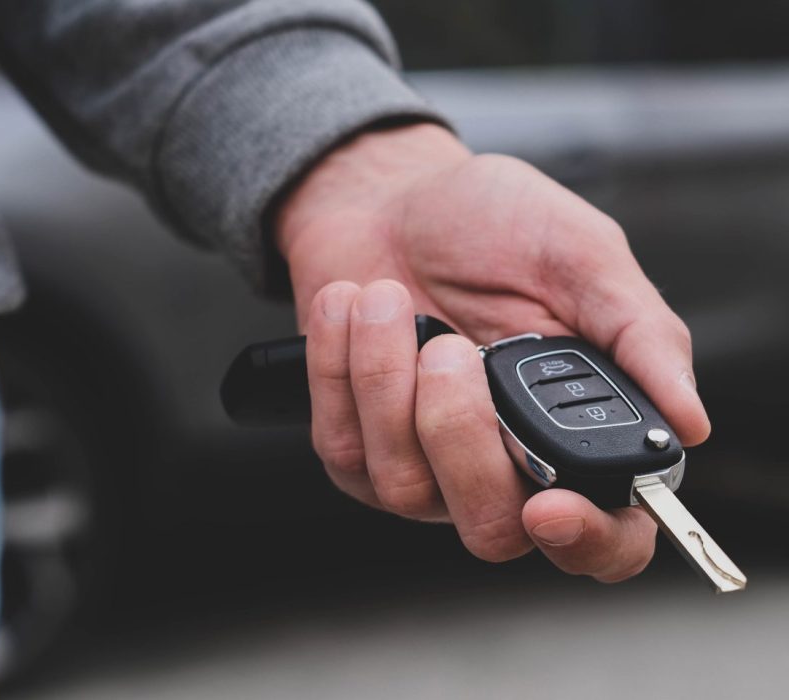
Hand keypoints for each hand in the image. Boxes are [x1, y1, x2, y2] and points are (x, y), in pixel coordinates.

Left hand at [275, 123, 709, 580]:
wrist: (392, 200)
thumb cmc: (492, 223)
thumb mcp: (580, 256)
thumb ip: (637, 334)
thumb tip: (690, 420)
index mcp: (574, 427)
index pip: (604, 534)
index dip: (587, 542)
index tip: (551, 506)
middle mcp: (502, 463)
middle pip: (491, 529)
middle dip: (459, 435)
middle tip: (450, 346)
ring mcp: (424, 466)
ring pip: (404, 487)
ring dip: (385, 381)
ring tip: (385, 298)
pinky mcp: (357, 448)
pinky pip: (342, 448)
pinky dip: (338, 367)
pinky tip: (350, 308)